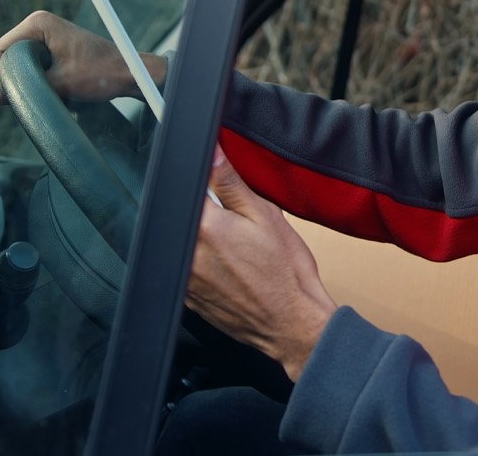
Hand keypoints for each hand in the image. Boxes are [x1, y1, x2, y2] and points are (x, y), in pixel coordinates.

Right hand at [0, 10, 167, 106]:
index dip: (9, 74)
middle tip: (50, 85)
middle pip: (5, 57)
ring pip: (17, 64)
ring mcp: (43, 34)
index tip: (37, 84)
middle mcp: (37, 23)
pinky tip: (58, 83)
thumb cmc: (100, 76)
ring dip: (30, 79)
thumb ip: (19, 90)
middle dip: (20, 77)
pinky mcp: (49, 45)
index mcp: (37, 22)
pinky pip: (29, 64)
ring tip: (57, 84)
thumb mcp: (58, 86)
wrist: (129, 74)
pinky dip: (39, 77)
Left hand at [186, 148, 336, 382]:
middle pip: (186, 217)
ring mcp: (185, 280)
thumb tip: (213, 154)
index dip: (206, 185)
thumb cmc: (285, 272)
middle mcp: (187, 254)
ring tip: (237, 251)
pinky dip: (204, 265)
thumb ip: (232, 183)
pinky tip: (232, 271)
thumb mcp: (265, 216)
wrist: (292, 323)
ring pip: (186, 244)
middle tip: (238, 227)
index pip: (189, 188)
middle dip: (208, 214)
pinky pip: (187, 270)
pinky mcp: (189, 299)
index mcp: (205, 227)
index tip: (223, 194)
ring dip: (205, 240)